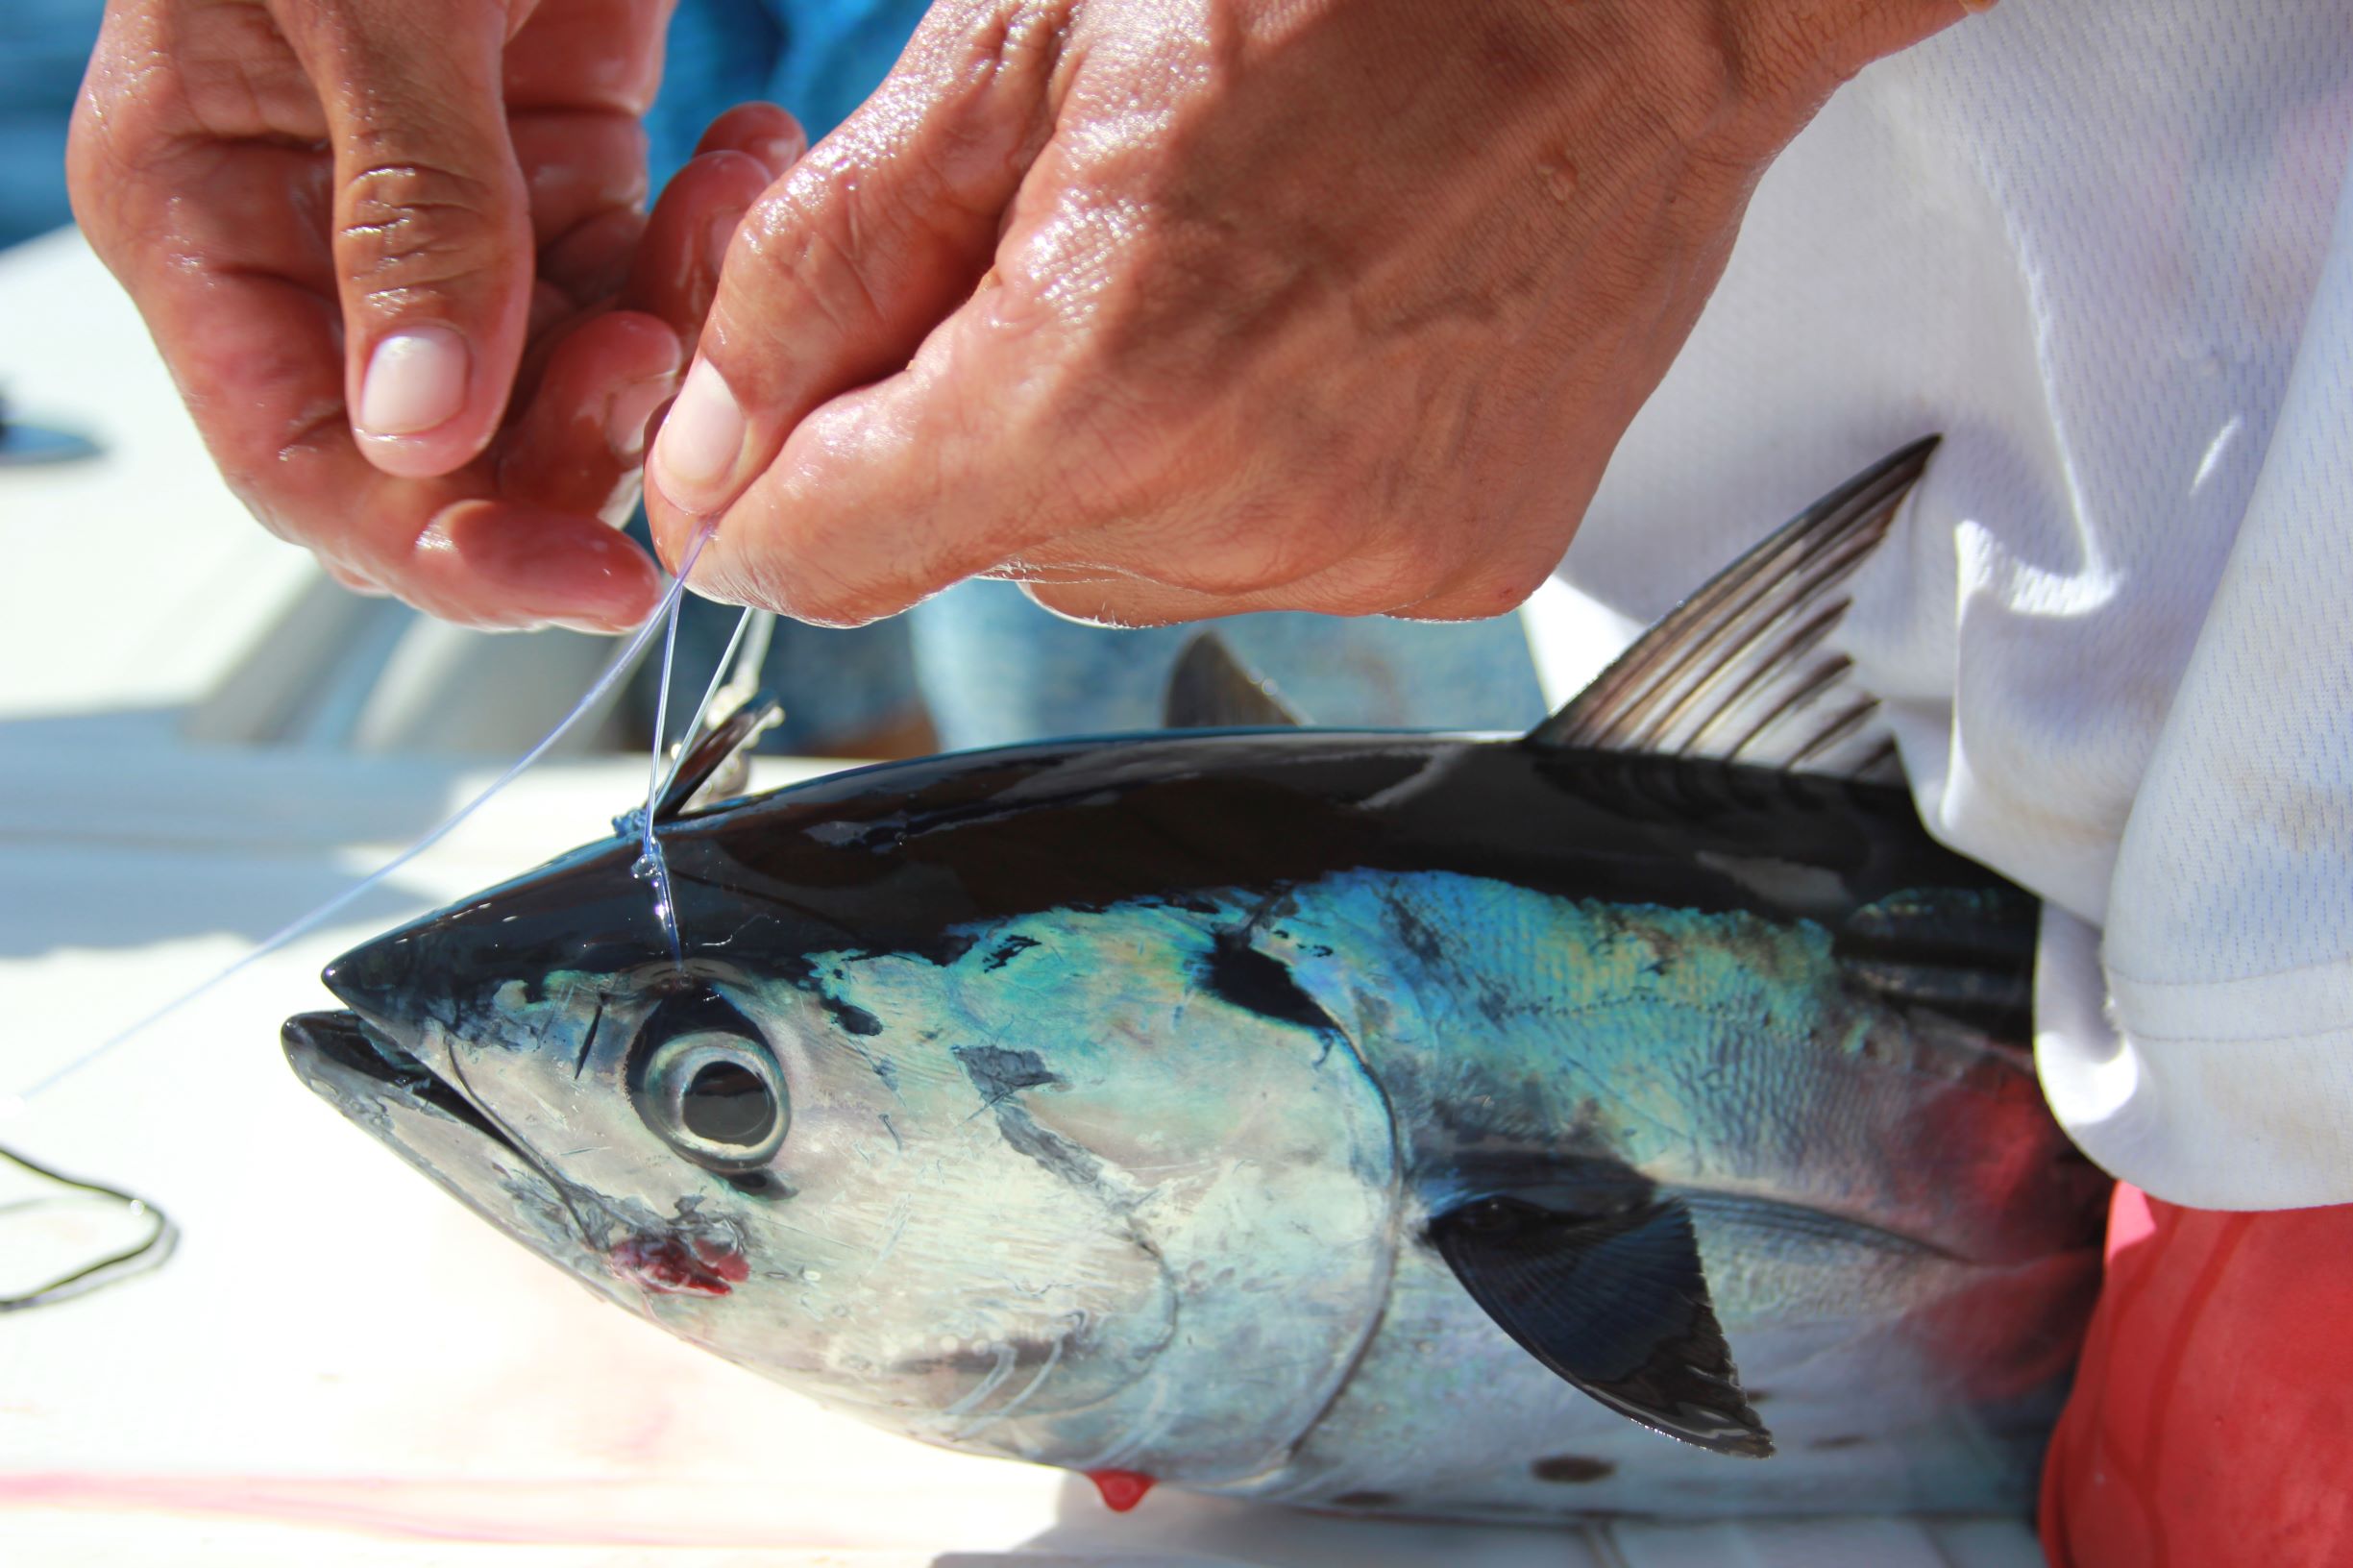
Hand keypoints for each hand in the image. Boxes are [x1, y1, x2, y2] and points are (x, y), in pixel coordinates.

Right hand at [70, 0, 804, 630]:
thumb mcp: (370, 0)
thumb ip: (404, 210)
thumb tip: (422, 429)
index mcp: (207, 215)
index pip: (314, 470)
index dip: (450, 553)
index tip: (597, 582)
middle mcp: (324, 239)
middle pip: (458, 453)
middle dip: (583, 444)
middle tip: (674, 370)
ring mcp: (454, 204)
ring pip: (573, 376)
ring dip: (672, 339)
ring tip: (723, 213)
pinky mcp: (563, 153)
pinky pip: (643, 269)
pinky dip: (709, 246)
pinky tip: (748, 153)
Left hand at [643, 0, 1970, 627]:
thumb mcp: (1018, 44)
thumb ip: (827, 267)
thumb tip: (709, 448)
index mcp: (1100, 379)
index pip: (817, 557)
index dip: (754, 492)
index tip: (767, 427)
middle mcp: (1235, 511)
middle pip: (967, 559)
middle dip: (953, 432)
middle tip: (1049, 259)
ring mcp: (1358, 552)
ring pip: (1110, 567)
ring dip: (1099, 457)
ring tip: (1207, 280)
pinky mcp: (1455, 563)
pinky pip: (1258, 561)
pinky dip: (1240, 475)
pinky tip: (1308, 338)